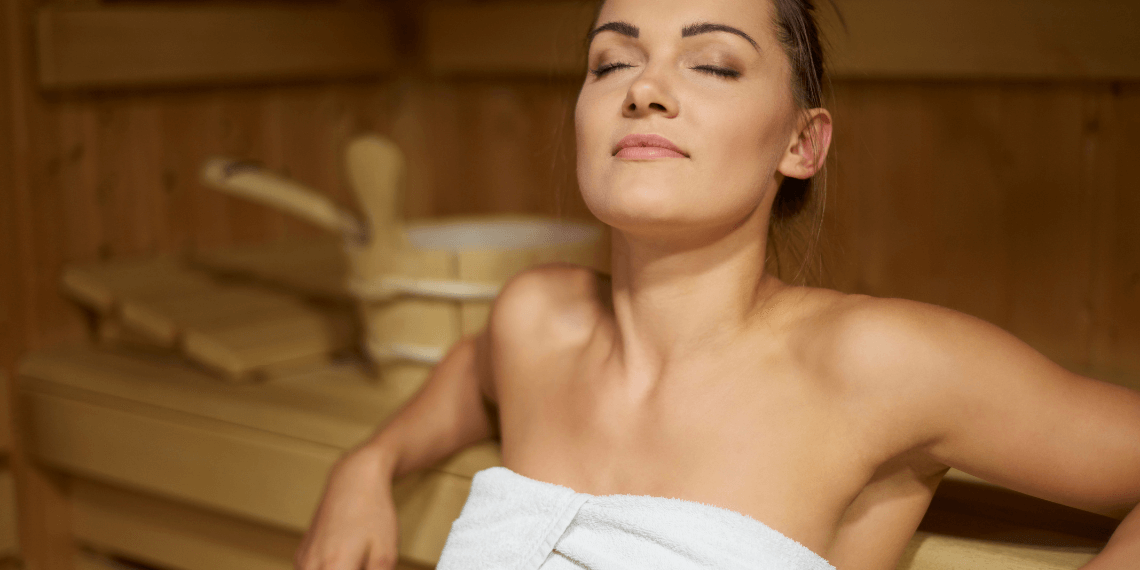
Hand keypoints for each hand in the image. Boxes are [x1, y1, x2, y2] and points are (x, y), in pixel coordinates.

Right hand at [295, 445, 399, 569]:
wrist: (353, 480)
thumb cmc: (373, 514)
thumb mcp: (386, 555)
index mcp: (334, 568)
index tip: (366, 569)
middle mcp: (311, 567)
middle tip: (364, 565)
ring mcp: (302, 562)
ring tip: (357, 560)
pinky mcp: (301, 556)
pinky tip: (346, 562)